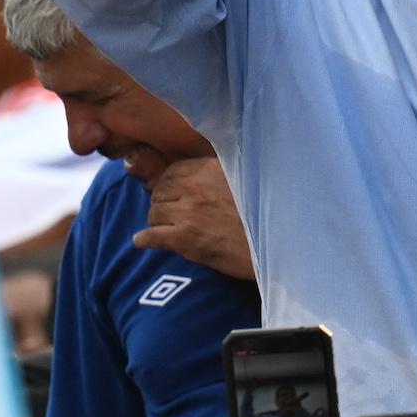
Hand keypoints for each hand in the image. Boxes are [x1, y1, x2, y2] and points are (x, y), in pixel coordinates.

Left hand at [129, 158, 252, 282]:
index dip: (170, 184)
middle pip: (160, 192)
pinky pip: (152, 236)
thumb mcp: (244, 180)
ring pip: (154, 213)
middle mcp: (195, 188)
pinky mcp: (185, 239)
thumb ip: (221, 172)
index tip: (174, 194)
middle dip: (162, 202)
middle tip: (170, 214)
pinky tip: (142, 241)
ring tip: (165, 228)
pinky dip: (144, 239)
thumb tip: (204, 174)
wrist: (274, 246)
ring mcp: (188, 213)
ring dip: (157, 221)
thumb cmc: (262, 216)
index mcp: (209, 170)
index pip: (173, 172)